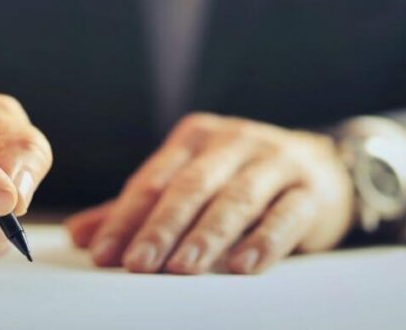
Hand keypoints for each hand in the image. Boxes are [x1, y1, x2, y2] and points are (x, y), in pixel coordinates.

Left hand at [65, 113, 352, 274]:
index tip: (104, 254)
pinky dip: (262, 242)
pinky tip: (241, 267)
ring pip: (236, 200)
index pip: (153, 180)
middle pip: (190, 187)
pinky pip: (284, 216)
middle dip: (161, 227)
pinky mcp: (309, 190)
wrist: (325, 166)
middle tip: (137, 265)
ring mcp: (275, 162)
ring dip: (206, 236)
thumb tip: (81, 235)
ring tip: (181, 269)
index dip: (126, 218)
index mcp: (196, 137)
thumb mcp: (191, 182)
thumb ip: (139, 208)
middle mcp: (234, 141)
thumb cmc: (242, 178)